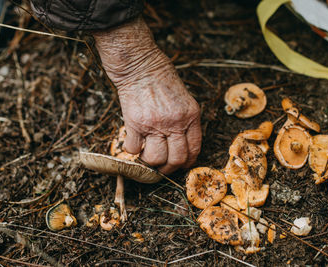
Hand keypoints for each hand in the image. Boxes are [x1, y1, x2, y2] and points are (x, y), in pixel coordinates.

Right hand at [93, 17, 201, 173]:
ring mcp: (155, 124)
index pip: (194, 149)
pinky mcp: (135, 123)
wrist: (140, 66)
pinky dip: (132, 150)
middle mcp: (175, 123)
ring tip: (146, 155)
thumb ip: (186, 121)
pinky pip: (134, 149)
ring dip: (150, 163)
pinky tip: (133, 142)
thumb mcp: (184, 99)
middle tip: (162, 167)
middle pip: (176, 159)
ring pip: (156, 159)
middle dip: (169, 169)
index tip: (180, 165)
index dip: (187, 162)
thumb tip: (180, 145)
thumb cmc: (162, 79)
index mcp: (191, 116)